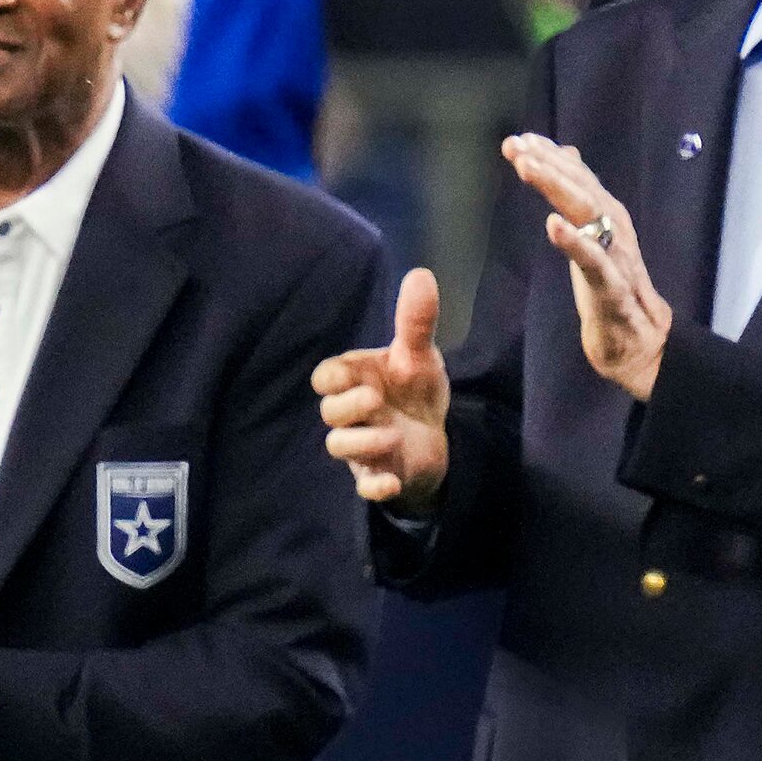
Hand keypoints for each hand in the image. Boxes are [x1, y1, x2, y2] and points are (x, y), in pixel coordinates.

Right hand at [313, 267, 450, 508]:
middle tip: (376, 400)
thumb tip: (421, 274)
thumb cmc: (416, 390)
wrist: (436, 436)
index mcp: (356, 380)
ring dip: (361, 443)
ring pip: (339, 447)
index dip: (332, 378)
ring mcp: (362, 446)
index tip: (353, 375)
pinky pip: (365, 486)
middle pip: (329, 413)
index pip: (325, 377)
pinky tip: (392, 482)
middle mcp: (352, 414)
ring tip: (392, 434)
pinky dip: (375, 486)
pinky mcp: (378, 473)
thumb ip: (416, 321)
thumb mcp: (420, 355)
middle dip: (347, 407)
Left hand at [503, 134, 672, 400]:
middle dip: (546, 162)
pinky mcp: (611, 286)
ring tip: (527, 168)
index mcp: (607, 213)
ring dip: (557, 186)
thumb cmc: (609, 285)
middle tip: (515, 145)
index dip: (549, 155)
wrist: (636, 339)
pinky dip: (573, 240)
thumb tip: (566, 156)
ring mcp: (615, 254)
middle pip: (579, 185)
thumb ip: (579, 196)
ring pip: (587, 211)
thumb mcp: (591, 234)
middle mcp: (615, 225)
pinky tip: (552, 224)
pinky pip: (592, 260)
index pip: (576, 175)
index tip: (518, 139)